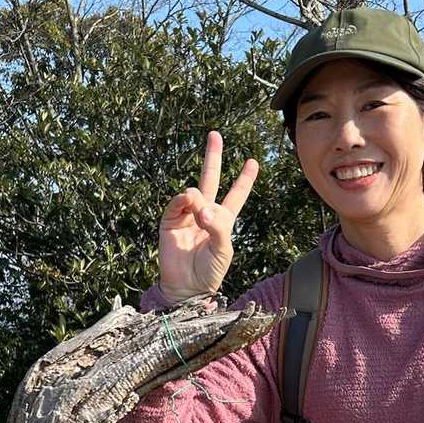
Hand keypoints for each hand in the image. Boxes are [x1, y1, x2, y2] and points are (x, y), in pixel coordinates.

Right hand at [157, 131, 259, 300]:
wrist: (187, 287)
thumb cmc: (210, 271)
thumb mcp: (224, 249)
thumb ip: (218, 226)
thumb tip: (202, 206)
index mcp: (223, 220)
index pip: (236, 194)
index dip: (244, 179)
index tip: (253, 161)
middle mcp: (205, 213)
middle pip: (211, 179)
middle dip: (213, 157)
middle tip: (215, 135)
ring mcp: (187, 215)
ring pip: (194, 192)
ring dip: (198, 199)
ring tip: (200, 216)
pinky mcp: (170, 221)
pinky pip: (177, 203)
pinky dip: (184, 201)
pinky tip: (189, 204)